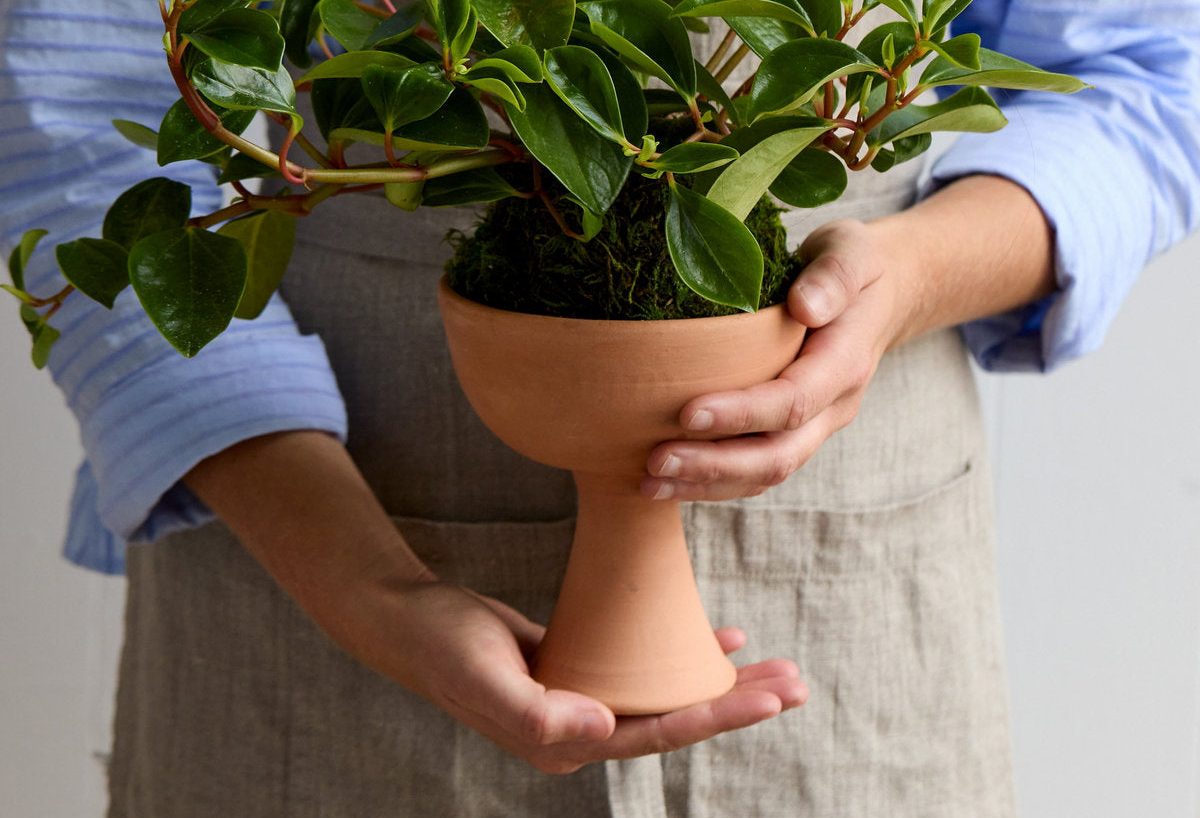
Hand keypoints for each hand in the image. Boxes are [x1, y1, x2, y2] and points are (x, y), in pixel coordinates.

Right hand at [354, 578, 805, 773]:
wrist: (408, 620)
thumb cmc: (444, 648)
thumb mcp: (484, 678)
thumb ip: (539, 714)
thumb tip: (605, 731)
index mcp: (567, 744)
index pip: (659, 735)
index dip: (716, 714)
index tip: (769, 696)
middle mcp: (582, 730)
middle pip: (675, 717)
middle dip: (737, 700)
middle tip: (795, 682)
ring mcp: (582, 700)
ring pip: (666, 690)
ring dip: (719, 679)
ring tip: (773, 666)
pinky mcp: (579, 667)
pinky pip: (642, 663)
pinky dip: (680, 649)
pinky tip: (717, 637)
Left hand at [642, 218, 900, 501]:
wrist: (884, 293)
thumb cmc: (856, 264)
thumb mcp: (852, 251)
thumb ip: (833, 276)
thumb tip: (805, 306)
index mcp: (845, 363)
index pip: (793, 401)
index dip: (741, 413)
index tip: (688, 412)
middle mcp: (833, 405)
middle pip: (777, 455)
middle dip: (714, 466)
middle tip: (655, 462)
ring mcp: (816, 425)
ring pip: (765, 473)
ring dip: (706, 483)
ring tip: (648, 483)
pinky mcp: (794, 430)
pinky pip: (756, 469)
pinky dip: (712, 480)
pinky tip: (667, 480)